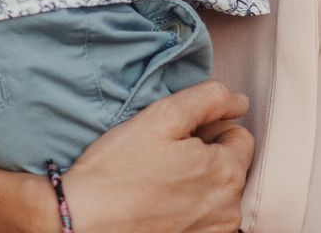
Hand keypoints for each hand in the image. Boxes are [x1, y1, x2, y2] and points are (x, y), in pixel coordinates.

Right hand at [62, 79, 254, 232]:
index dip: (209, 129)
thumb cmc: (118, 169)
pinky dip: (188, 209)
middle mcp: (230, 210)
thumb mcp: (163, 116)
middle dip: (206, 156)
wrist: (79, 222)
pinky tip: (159, 204)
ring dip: (197, 183)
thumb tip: (241, 101)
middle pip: (231, 166)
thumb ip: (210, 99)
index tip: (178, 137)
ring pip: (218, 193)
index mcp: (228, 173)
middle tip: (165, 158)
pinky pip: (203, 218)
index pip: (239, 136)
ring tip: (159, 182)